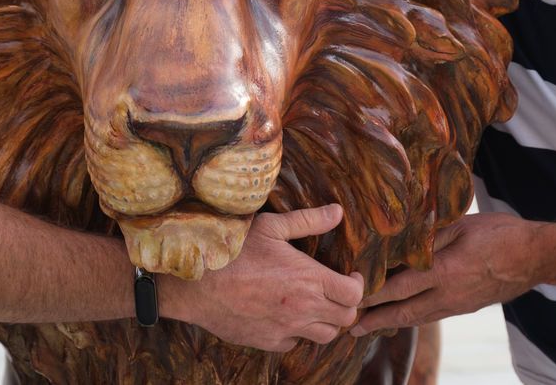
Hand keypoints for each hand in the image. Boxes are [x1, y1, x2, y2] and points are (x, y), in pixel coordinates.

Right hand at [162, 204, 363, 351]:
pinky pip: (296, 342)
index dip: (357, 286)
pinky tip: (286, 314)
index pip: (354, 294)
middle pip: (346, 319)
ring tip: (314, 304)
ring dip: (325, 321)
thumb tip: (338, 212)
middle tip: (335, 291)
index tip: (349, 276)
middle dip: (346, 305)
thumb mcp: (272, 227)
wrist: (197, 284)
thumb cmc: (234, 250)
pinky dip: (298, 332)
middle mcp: (304, 308)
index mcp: (309, 279)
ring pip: (325, 336)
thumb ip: (308, 221)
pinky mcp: (269, 342)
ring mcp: (287, 328)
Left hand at [351, 212, 540, 335]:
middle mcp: (448, 295)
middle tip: (350, 327)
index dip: (373, 297)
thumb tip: (401, 240)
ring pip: (418, 318)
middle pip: (404, 313)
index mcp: (444, 272)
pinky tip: (404, 314)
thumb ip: (430, 236)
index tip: (352, 300)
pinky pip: (433, 315)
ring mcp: (458, 305)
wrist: (536, 256)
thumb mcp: (462, 225)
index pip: (399, 289)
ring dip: (392, 323)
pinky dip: (413, 317)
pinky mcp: (466, 306)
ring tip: (369, 327)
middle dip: (375, 321)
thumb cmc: (501, 234)